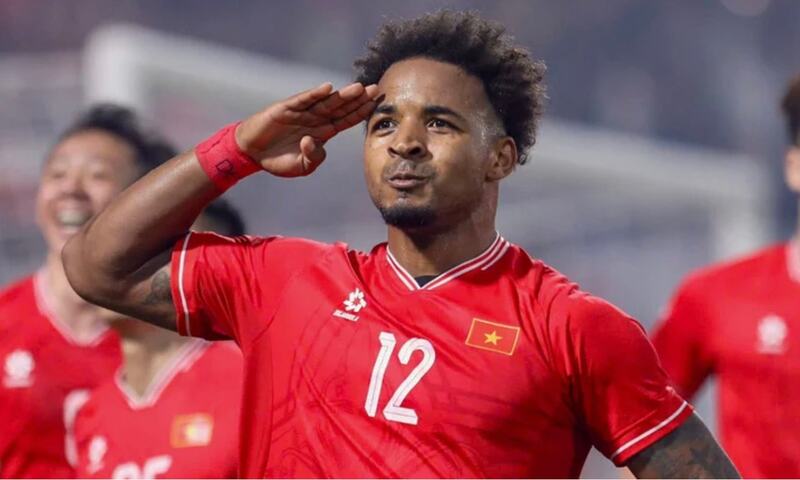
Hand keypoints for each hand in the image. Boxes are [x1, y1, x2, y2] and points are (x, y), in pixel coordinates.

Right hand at [235, 82, 378, 176]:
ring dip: (342, 95)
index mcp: (323, 132)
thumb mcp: (302, 166)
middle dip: (359, 99)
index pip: (346, 120)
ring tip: (358, 88)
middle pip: (341, 107)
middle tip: (376, 89)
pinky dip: (315, 94)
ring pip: (326, 102)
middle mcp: (315, 119)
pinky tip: (328, 88)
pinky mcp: (286, 108)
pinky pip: (303, 100)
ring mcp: (302, 112)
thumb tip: (313, 141)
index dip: (361, 112)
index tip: (377, 104)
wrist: (252, 153)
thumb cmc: (279, 159)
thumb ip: (314, 158)